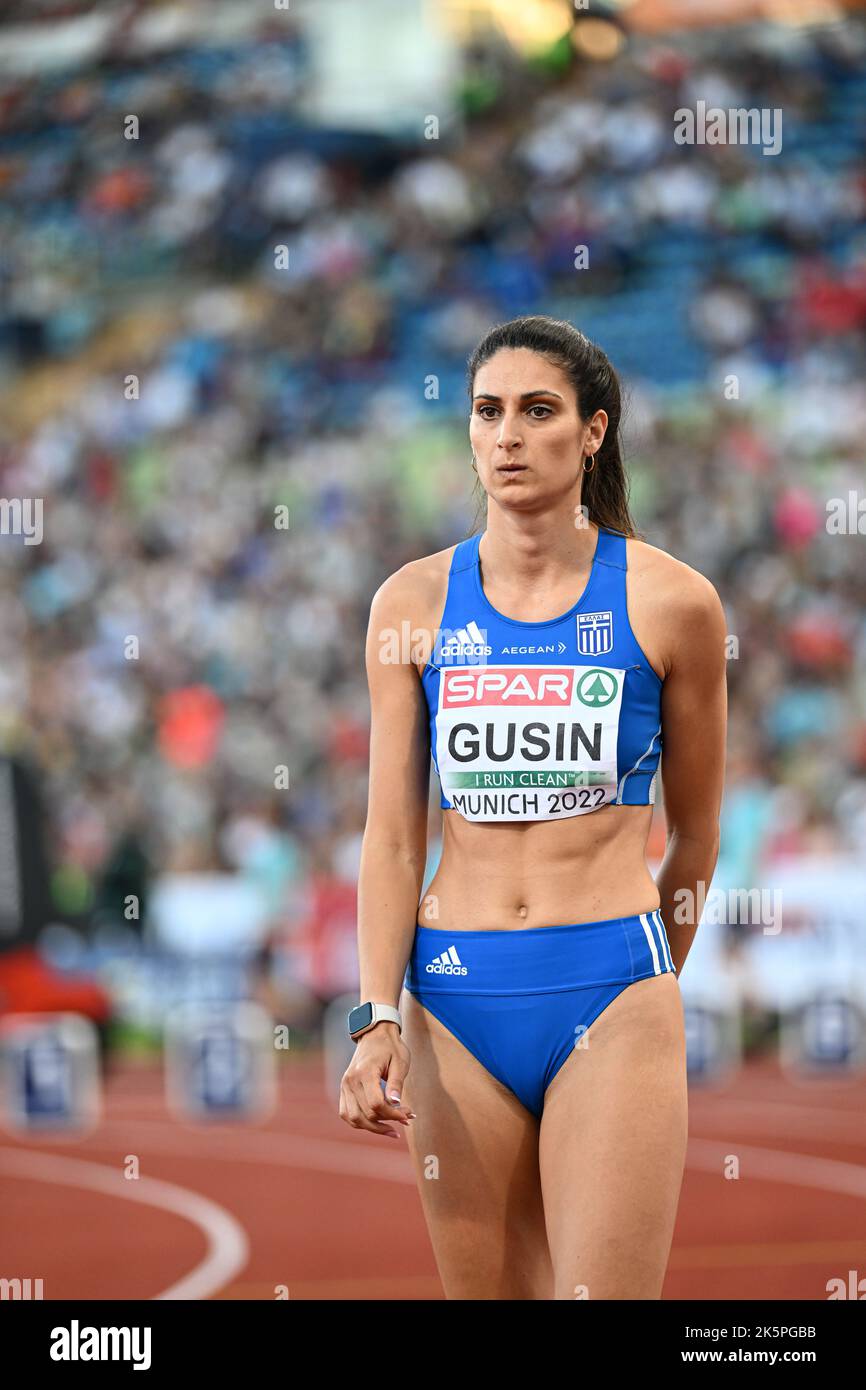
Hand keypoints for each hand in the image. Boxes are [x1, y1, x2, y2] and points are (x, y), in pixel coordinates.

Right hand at [339, 1022, 414, 1139]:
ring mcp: (344, 1085)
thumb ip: (396, 1084)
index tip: (409, 1115)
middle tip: (407, 1119)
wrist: (375, 1033)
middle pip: (366, 1114)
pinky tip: (377, 1124)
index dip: (393, 1114)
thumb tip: (396, 1104)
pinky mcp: (344, 1088)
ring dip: (373, 1127)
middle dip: (388, 1121)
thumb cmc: (391, 1047)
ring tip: (392, 1129)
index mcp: (365, 1072)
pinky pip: (347, 1114)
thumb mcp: (400, 1062)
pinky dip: (360, 1122)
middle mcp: (350, 1081)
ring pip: (354, 1119)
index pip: (376, 1104)